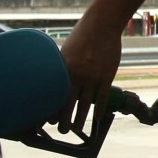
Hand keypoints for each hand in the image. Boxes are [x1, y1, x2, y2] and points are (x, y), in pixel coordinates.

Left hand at [56, 18, 121, 135]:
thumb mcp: (67, 50)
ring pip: (86, 104)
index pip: (57, 95)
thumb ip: (63, 66)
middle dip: (65, 120)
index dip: (53, 109)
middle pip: (70, 103)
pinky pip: (102, 97)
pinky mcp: (107, 76)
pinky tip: (97, 118)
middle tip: (63, 131)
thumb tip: (58, 77)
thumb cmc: (82, 35)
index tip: (50, 120)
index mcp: (65, 69)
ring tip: (78, 130)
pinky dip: (100, 109)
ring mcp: (93, 77)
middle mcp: (78, 75)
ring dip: (81, 119)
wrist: (102, 26)